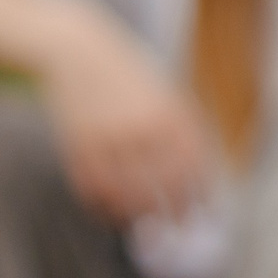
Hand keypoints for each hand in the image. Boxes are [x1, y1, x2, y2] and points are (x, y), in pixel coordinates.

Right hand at [39, 35, 217, 223]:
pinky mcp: (78, 143)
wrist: (75, 48)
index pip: (192, 168)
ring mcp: (108, 136)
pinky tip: (111, 213)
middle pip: (162, 187)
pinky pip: (94, 189)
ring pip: (127, 194)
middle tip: (174, 229)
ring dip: (137, 216)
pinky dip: (103, 207)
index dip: (198, 196)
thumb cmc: (128, 75)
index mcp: (169, 115)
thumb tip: (200, 180)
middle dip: (172, 215)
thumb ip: (184, 130)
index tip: (201, 214)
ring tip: (142, 223)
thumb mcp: (165, 93)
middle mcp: (141, 128)